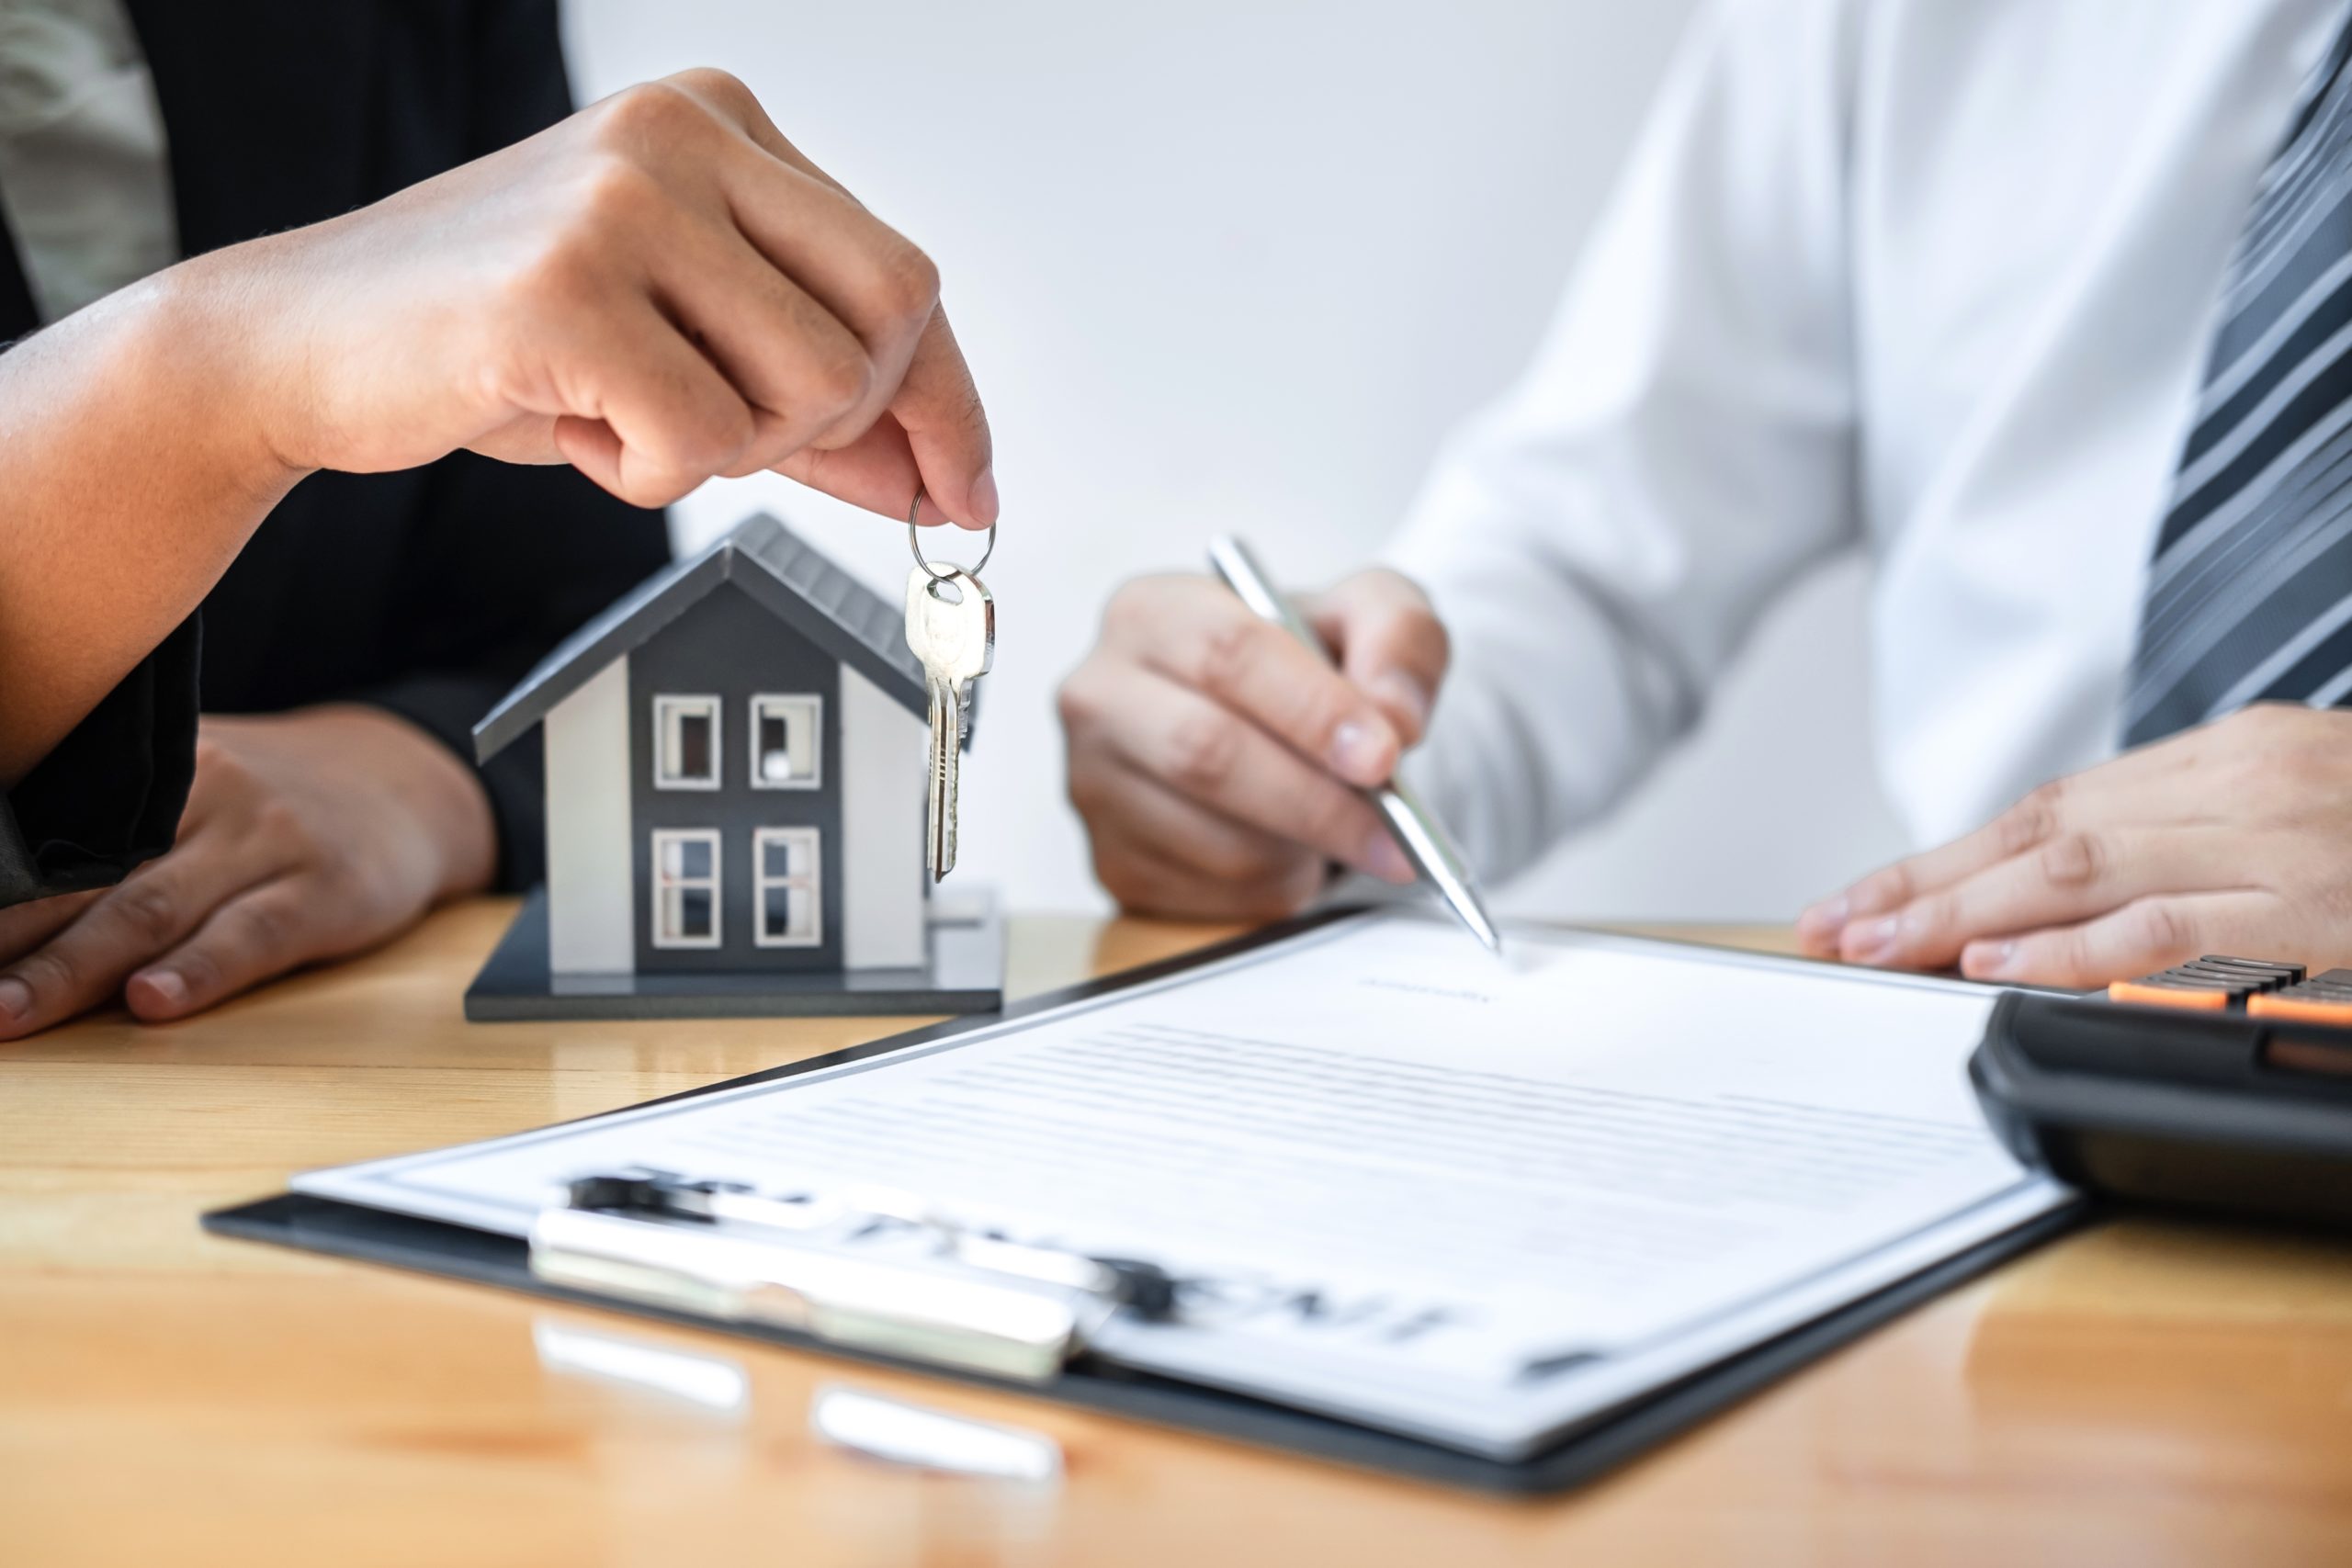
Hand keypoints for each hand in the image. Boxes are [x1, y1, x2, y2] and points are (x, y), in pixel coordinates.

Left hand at [0, 707, 493, 1038]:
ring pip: (153, 907)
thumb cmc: (267, 802)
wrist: (405, 787)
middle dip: (5, 937)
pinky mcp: (325, 891)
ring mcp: (267, 841)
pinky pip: (252, 935)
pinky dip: (199, 972)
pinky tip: (154, 1002)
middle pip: (86, 874)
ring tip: (12, 1012)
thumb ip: (102, 820)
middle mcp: (205, 791)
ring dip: (74, 967)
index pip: (48, 829)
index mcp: (154, 766)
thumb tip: (2, 873)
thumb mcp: (184, 780)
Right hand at [194, 68, 994, 521]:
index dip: (948, 399)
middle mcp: (680, 136)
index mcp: (719, 123)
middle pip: (889, 317)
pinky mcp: (564, 289)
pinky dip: (648, 473)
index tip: (968, 489)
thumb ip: (813, 400)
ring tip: (631, 418)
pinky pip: (702, 438)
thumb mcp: (679, 347)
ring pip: (812, 383)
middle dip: (843, 423)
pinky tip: (573, 427)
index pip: (902, 274)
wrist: (300, 345)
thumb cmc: (495, 343)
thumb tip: (944, 477)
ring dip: (736, 448)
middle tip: (742, 441)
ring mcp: (621, 201)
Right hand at [1058, 567, 1447, 919]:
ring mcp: (1094, 784)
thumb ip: (1398, 638)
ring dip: (1303, 850)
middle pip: (1206, 753)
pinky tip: (1294, 851)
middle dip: (1316, 801)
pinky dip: (1276, 885)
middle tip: (1396, 832)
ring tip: (1347, 829)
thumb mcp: (1366, 612)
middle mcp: (1102, 694)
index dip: (1311, 710)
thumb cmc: (1305, 661)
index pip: (1227, 653)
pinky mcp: (1113, 861)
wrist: (1263, 721)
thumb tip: (1394, 718)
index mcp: (1152, 611)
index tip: (1382, 756)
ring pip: (1214, 839)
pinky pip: (1210, 894)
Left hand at [1796, 703, 2351, 986]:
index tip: (1863, 899)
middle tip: (1833, 928)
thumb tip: (2067, 895)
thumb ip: (2195, 838)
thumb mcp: (2299, 810)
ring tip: (1879, 950)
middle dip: (1922, 885)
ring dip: (1962, 915)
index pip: (2051, 805)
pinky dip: (2072, 950)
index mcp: (2232, 755)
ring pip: (2078, 867)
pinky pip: (2167, 926)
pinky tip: (1998, 969)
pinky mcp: (2313, 907)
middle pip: (2041, 831)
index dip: (1944, 856)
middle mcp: (2243, 781)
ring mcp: (2278, 841)